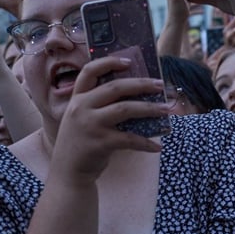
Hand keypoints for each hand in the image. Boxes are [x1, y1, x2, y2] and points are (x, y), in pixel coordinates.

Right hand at [53, 56, 166, 180]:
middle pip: (115, 87)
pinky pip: (130, 139)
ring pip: (126, 109)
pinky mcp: (100, 143)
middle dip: (141, 84)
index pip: (89, 71)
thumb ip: (101, 105)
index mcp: (77, 98)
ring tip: (166, 110)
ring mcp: (90, 125)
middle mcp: (81, 108)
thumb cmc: (83, 141)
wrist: (68, 172)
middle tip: (160, 85)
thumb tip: (138, 95)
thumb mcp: (83, 118)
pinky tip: (158, 147)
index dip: (109, 62)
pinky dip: (146, 143)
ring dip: (150, 108)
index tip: (129, 61)